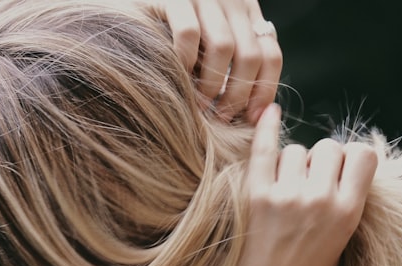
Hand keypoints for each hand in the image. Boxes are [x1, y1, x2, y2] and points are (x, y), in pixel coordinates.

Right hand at [149, 0, 281, 122]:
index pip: (271, 54)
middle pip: (251, 55)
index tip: (251, 117)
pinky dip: (185, 61)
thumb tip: (254, 110)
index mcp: (246, 12)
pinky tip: (178, 75)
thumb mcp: (210, 44)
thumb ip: (231, 62)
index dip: (265, 90)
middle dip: (238, 95)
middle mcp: (231, 1)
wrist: (130, 5)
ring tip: (199, 105)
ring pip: (223, 47)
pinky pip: (189, 34)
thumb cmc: (168, 32)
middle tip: (220, 117)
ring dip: (212, 84)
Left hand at [227, 104, 377, 265]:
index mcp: (348, 211)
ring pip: (295, 150)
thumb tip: (345, 164)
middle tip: (304, 187)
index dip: (350, 158)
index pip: (361, 155)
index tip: (336, 173)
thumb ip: (346, 202)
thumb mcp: (342, 241)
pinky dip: (265, 129)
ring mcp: (286, 196)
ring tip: (282, 191)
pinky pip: (263, 151)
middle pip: (327, 147)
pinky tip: (269, 113)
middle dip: (319, 161)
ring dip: (290, 163)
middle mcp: (320, 199)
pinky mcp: (255, 197)